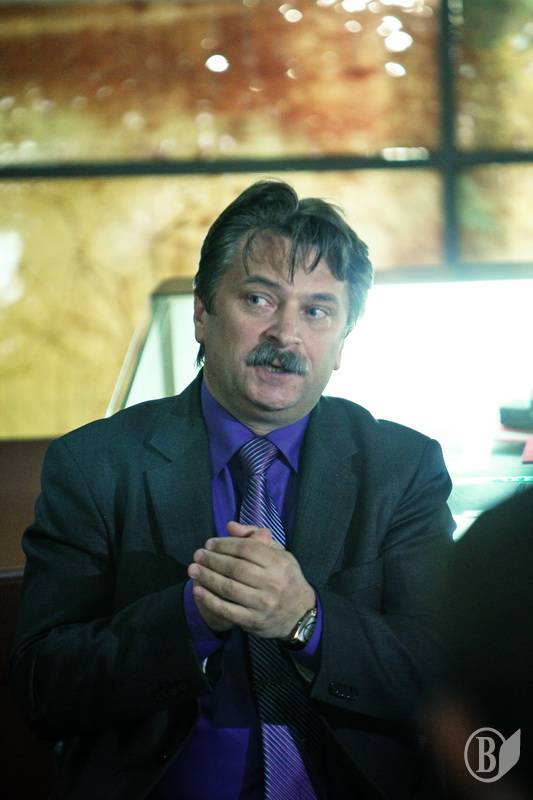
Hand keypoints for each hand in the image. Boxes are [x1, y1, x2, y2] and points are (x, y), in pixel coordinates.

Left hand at [187, 521, 314, 638]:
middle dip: (212, 560)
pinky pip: (227, 610)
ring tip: (193, 570)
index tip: (209, 543)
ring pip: (228, 588)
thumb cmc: (285, 578)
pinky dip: (209, 600)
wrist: (300, 615)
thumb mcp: (279, 554)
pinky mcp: (253, 621)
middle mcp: (272, 583)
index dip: (224, 544)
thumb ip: (255, 538)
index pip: (246, 549)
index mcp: (279, 563)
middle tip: (198, 555)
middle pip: (235, 568)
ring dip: (207, 577)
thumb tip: (230, 526)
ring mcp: (262, 604)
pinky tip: (198, 590)